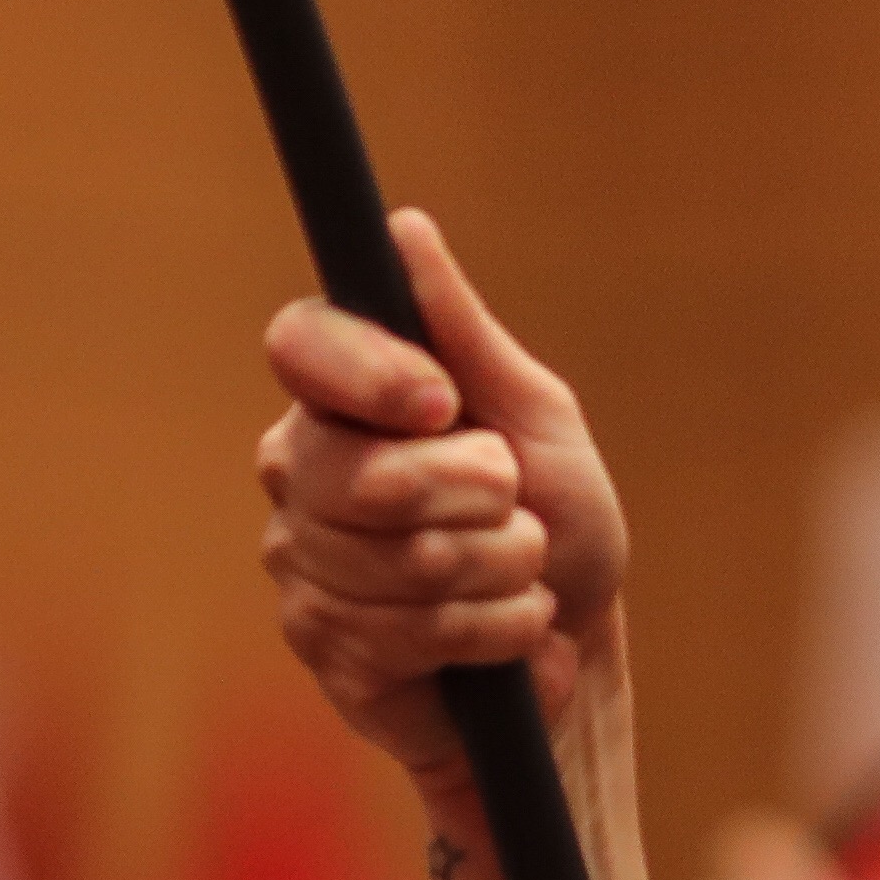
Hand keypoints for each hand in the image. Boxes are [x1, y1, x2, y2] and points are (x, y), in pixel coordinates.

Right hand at [256, 207, 628, 783]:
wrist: (578, 644)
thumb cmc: (558, 521)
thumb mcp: (534, 416)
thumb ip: (465, 333)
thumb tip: (405, 229)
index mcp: (343, 397)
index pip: (301, 346)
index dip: (369, 371)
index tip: (442, 400)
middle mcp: (302, 471)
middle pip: (360, 473)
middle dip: (477, 499)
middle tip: (516, 508)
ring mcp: (304, 564)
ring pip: (397, 563)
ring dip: (500, 572)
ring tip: (523, 575)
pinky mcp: (325, 649)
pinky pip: (407, 635)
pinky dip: (493, 634)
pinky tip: (508, 635)